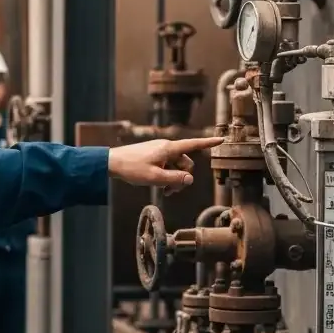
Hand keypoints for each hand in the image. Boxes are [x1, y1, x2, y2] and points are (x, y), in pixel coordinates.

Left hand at [108, 136, 224, 194]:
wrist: (111, 162)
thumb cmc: (132, 168)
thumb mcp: (155, 178)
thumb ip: (174, 179)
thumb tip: (190, 180)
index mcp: (169, 148)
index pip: (193, 145)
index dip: (208, 143)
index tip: (221, 140)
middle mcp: (166, 147)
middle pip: (185, 162)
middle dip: (182, 177)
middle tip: (170, 192)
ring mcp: (159, 151)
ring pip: (176, 166)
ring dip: (174, 179)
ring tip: (163, 191)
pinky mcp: (153, 155)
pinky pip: (167, 165)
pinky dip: (166, 175)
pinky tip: (157, 184)